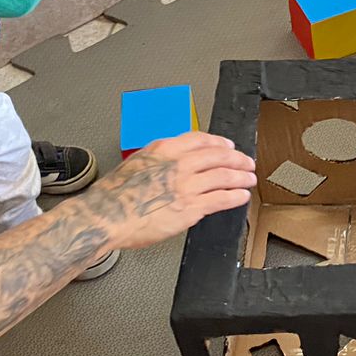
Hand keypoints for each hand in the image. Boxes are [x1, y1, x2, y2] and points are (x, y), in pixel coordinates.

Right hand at [81, 133, 256, 250]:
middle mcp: (179, 164)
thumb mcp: (137, 163)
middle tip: (247, 162)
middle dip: (237, 159)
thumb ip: (159, 160)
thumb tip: (172, 163)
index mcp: (164, 149)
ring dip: (241, 177)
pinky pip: (221, 199)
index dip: (219, 142)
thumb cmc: (114, 195)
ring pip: (224, 176)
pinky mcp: (191, 208)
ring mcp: (187, 186)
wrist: (106, 216)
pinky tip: (241, 196)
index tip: (228, 145)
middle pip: (218, 156)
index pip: (200, 139)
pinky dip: (235, 196)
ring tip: (249, 179)